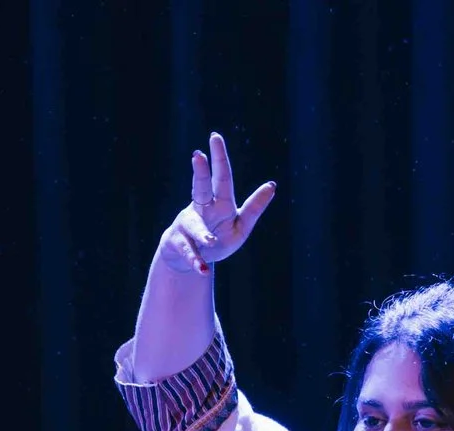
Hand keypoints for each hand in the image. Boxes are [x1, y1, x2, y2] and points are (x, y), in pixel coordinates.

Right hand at [156, 132, 277, 274]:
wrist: (191, 259)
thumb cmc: (218, 238)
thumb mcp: (241, 226)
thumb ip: (254, 208)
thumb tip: (272, 185)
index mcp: (219, 203)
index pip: (221, 177)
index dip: (218, 158)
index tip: (214, 137)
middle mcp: (201, 210)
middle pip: (200, 188)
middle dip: (199, 172)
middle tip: (198, 155)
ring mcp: (189, 227)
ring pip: (194, 226)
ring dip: (201, 233)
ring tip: (209, 241)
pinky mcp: (181, 245)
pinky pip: (190, 253)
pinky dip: (196, 261)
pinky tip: (203, 269)